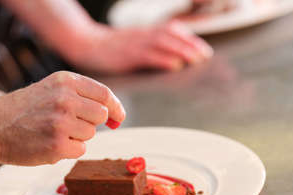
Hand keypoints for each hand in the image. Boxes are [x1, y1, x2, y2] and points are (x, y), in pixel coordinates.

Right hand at [0, 71, 124, 164]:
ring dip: (77, 137)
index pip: (104, 94)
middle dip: (90, 123)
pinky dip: (68, 150)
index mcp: (65, 81)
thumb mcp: (49, 88)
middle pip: (101, 115)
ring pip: (90, 134)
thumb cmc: (21, 110)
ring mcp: (62, 123)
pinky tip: (49, 143)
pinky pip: (80, 150)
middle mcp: (66, 99)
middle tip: (69, 125)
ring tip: (52, 132)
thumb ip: (79, 95)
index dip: (115, 107)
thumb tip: (112, 114)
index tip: (118, 117)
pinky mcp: (58, 145)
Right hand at [63, 21, 212, 73]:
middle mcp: (143, 35)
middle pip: (172, 36)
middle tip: (205, 56)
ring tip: (196, 60)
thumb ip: (149, 48)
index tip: (203, 50)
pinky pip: (149, 55)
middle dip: (191, 45)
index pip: (172, 31)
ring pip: (164, 44)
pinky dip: (164, 60)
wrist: (86, 44)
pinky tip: (175, 66)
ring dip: (182, 51)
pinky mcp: (127, 55)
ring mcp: (135, 44)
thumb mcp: (132, 44)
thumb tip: (169, 58)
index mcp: (145, 33)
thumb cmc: (109, 48)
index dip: (190, 39)